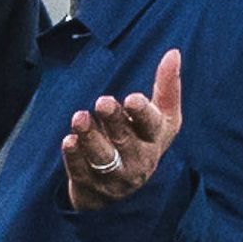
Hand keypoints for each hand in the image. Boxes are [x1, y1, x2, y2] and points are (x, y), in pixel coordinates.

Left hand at [62, 50, 183, 211]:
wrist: (119, 189)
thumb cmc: (142, 141)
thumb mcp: (160, 118)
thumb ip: (167, 86)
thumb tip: (174, 52)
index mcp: (156, 139)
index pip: (152, 126)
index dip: (142, 113)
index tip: (131, 99)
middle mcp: (139, 160)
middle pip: (126, 140)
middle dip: (114, 120)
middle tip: (102, 101)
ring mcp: (115, 177)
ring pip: (103, 158)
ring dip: (91, 138)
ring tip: (79, 118)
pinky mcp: (92, 187)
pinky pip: (82, 173)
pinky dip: (75, 158)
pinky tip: (69, 141)